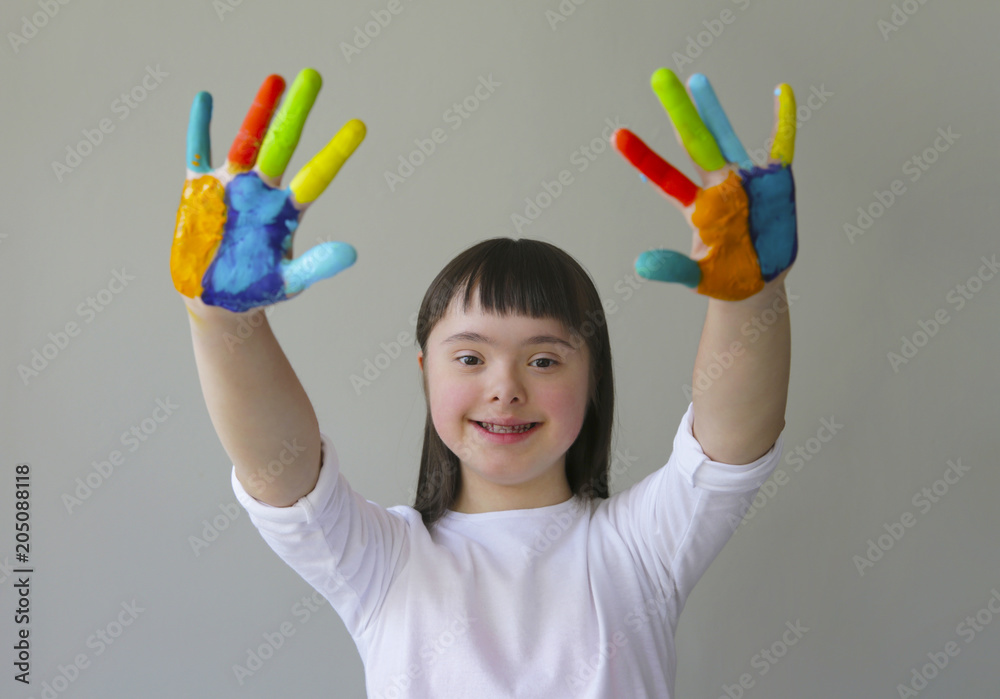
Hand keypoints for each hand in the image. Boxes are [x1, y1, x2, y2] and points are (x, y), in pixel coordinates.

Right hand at [170, 68, 364, 312]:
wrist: (215, 300)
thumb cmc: (256, 290)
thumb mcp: (290, 281)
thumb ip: (317, 265)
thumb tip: (351, 254)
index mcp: (287, 211)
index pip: (317, 174)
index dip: (337, 150)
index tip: (360, 126)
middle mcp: (262, 191)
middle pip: (282, 143)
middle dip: (297, 110)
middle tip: (314, 76)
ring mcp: (231, 187)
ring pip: (247, 139)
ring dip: (259, 110)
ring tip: (276, 79)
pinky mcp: (199, 191)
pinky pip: (198, 151)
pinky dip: (200, 127)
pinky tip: (206, 98)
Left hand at [611, 69, 796, 300]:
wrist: (757, 285)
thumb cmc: (724, 279)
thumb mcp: (696, 275)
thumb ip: (672, 267)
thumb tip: (639, 266)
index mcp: (696, 207)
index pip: (663, 177)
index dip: (642, 158)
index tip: (616, 136)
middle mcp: (717, 187)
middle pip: (694, 144)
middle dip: (678, 113)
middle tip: (660, 77)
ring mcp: (745, 181)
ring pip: (726, 137)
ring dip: (713, 110)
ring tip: (697, 80)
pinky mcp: (775, 183)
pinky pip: (780, 145)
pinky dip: (782, 120)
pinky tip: (780, 91)